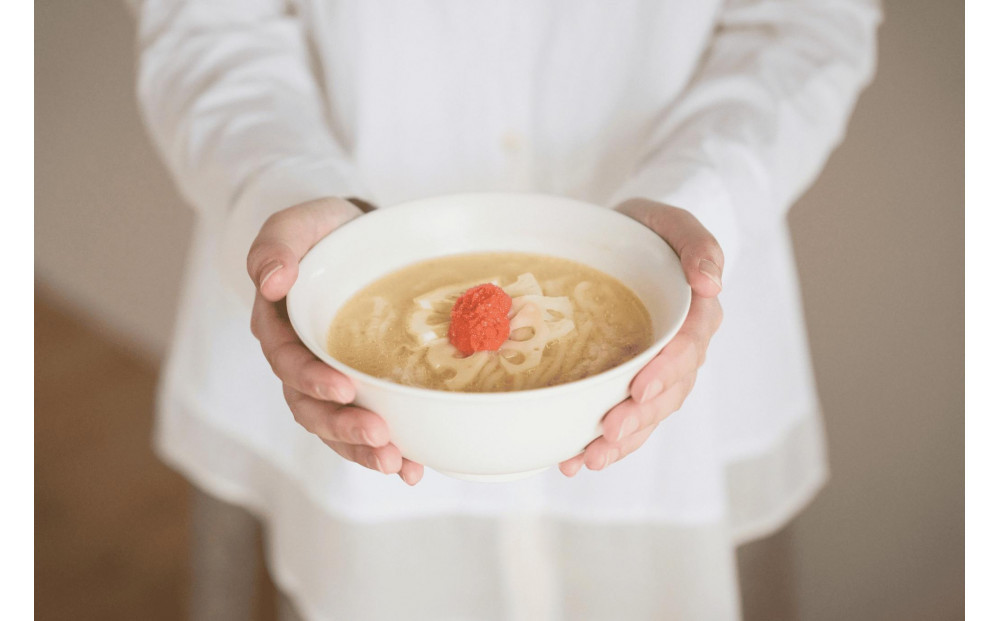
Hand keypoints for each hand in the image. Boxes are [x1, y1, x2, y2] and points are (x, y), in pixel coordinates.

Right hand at [247, 197, 424, 484]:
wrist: (356, 238)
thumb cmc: (323, 232)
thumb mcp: (296, 225)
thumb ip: (275, 248)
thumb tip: (271, 283)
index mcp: (280, 328)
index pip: (287, 363)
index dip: (311, 380)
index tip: (345, 388)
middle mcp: (301, 361)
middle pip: (311, 408)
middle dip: (343, 429)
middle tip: (381, 439)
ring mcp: (329, 379)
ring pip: (336, 426)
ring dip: (363, 450)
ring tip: (397, 465)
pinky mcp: (361, 388)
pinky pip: (366, 425)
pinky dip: (386, 451)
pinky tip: (412, 470)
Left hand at [559, 198, 724, 475]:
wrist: (631, 241)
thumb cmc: (651, 230)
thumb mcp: (674, 222)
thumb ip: (699, 245)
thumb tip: (713, 284)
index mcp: (697, 312)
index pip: (689, 345)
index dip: (668, 369)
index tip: (641, 387)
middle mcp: (684, 348)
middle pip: (670, 390)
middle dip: (640, 416)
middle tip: (609, 432)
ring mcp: (661, 369)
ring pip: (650, 413)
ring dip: (622, 441)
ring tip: (587, 459)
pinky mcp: (636, 381)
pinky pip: (628, 417)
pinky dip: (605, 443)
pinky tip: (573, 461)